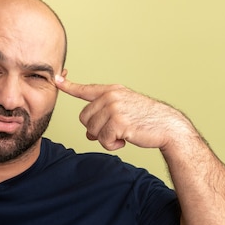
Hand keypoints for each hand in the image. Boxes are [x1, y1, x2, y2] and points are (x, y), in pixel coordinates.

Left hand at [55, 77, 193, 150]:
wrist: (167, 126)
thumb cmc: (146, 120)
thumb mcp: (123, 112)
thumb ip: (103, 117)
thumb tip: (88, 134)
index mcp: (112, 91)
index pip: (86, 89)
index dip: (69, 86)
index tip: (56, 79)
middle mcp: (111, 96)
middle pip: (85, 118)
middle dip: (97, 129)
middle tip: (116, 130)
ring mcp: (114, 108)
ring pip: (92, 131)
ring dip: (106, 138)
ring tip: (123, 133)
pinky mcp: (118, 122)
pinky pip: (103, 140)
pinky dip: (113, 145)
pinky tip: (126, 139)